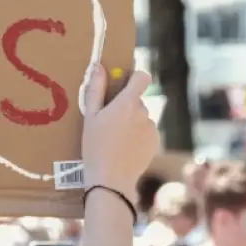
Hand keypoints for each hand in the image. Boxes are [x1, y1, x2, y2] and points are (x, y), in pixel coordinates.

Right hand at [81, 65, 156, 198]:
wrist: (111, 179)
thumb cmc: (95, 146)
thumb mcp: (90, 117)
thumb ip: (95, 89)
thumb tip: (98, 66)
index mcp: (127, 103)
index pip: (142, 77)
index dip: (135, 77)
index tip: (125, 84)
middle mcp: (143, 112)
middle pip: (137, 100)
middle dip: (126, 107)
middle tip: (109, 123)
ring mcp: (151, 127)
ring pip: (141, 117)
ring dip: (132, 123)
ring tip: (116, 140)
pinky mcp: (155, 142)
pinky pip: (147, 131)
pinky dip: (139, 136)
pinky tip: (125, 148)